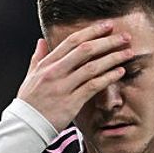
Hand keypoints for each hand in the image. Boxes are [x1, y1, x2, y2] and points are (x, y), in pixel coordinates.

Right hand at [16, 21, 133, 130]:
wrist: (25, 126)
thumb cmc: (29, 102)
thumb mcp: (30, 76)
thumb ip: (38, 58)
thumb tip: (41, 41)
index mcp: (47, 64)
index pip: (72, 41)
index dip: (92, 31)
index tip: (107, 26)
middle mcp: (55, 72)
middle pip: (85, 50)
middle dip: (108, 41)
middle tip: (125, 37)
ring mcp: (63, 87)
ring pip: (92, 67)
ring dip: (113, 58)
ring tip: (128, 53)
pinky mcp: (71, 103)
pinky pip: (93, 86)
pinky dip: (108, 78)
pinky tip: (119, 72)